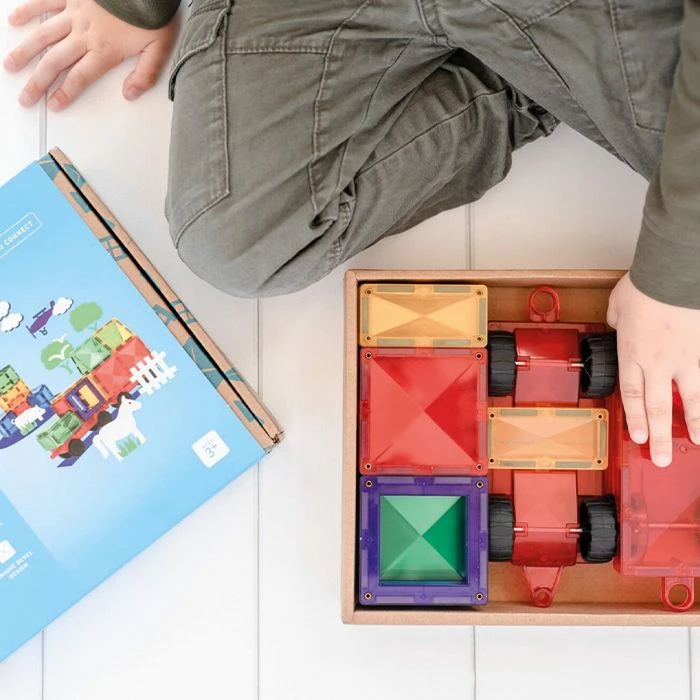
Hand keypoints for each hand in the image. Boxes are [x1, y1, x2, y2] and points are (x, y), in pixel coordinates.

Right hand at [3, 0, 178, 109]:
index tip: (53, 104)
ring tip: (10, 65)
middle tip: (25, 97)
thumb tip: (130, 94)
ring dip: (25, 51)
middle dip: (38, 82)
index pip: (80, 77)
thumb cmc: (153, 13)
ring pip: (44, 35)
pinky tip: (14, 20)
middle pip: (56, 62)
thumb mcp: (159, 49)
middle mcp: (85, 33)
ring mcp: (75, 13)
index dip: (65, 92)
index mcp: (105, 49)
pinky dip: (28, 10)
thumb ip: (145, 75)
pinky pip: (45, 2)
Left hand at [607, 272, 699, 466]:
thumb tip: (618, 324)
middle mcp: (657, 362)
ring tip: (696, 442)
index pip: (631, 394)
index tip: (639, 437)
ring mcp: (685, 358)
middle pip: (656, 406)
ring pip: (688, 398)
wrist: (673, 275)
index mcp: (631, 353)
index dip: (634, 419)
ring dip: (692, 422)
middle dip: (659, 436)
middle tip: (663, 458)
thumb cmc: (645, 286)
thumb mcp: (617, 305)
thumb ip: (616, 321)